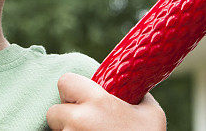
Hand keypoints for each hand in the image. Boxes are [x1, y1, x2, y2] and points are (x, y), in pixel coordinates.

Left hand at [46, 72, 165, 130]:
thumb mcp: (151, 114)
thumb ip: (136, 95)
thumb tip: (132, 87)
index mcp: (98, 102)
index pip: (65, 82)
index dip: (72, 90)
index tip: (82, 99)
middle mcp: (79, 120)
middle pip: (54, 112)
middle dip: (66, 117)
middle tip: (85, 124)